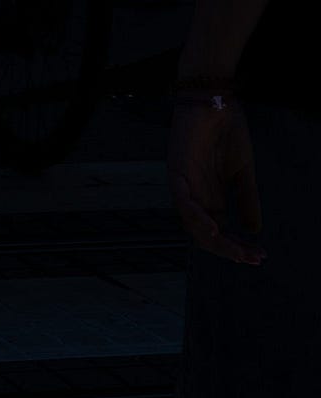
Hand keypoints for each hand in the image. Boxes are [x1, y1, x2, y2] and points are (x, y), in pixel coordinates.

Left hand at [167, 95, 265, 264]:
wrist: (215, 101)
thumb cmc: (226, 133)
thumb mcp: (243, 171)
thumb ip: (246, 199)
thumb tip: (254, 230)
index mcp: (210, 199)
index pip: (220, 233)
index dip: (237, 246)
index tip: (258, 256)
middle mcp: (195, 198)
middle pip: (205, 235)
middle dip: (228, 249)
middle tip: (250, 258)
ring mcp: (184, 187)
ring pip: (192, 224)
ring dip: (213, 239)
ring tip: (233, 251)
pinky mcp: (176, 173)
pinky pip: (182, 201)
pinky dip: (196, 216)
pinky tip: (212, 228)